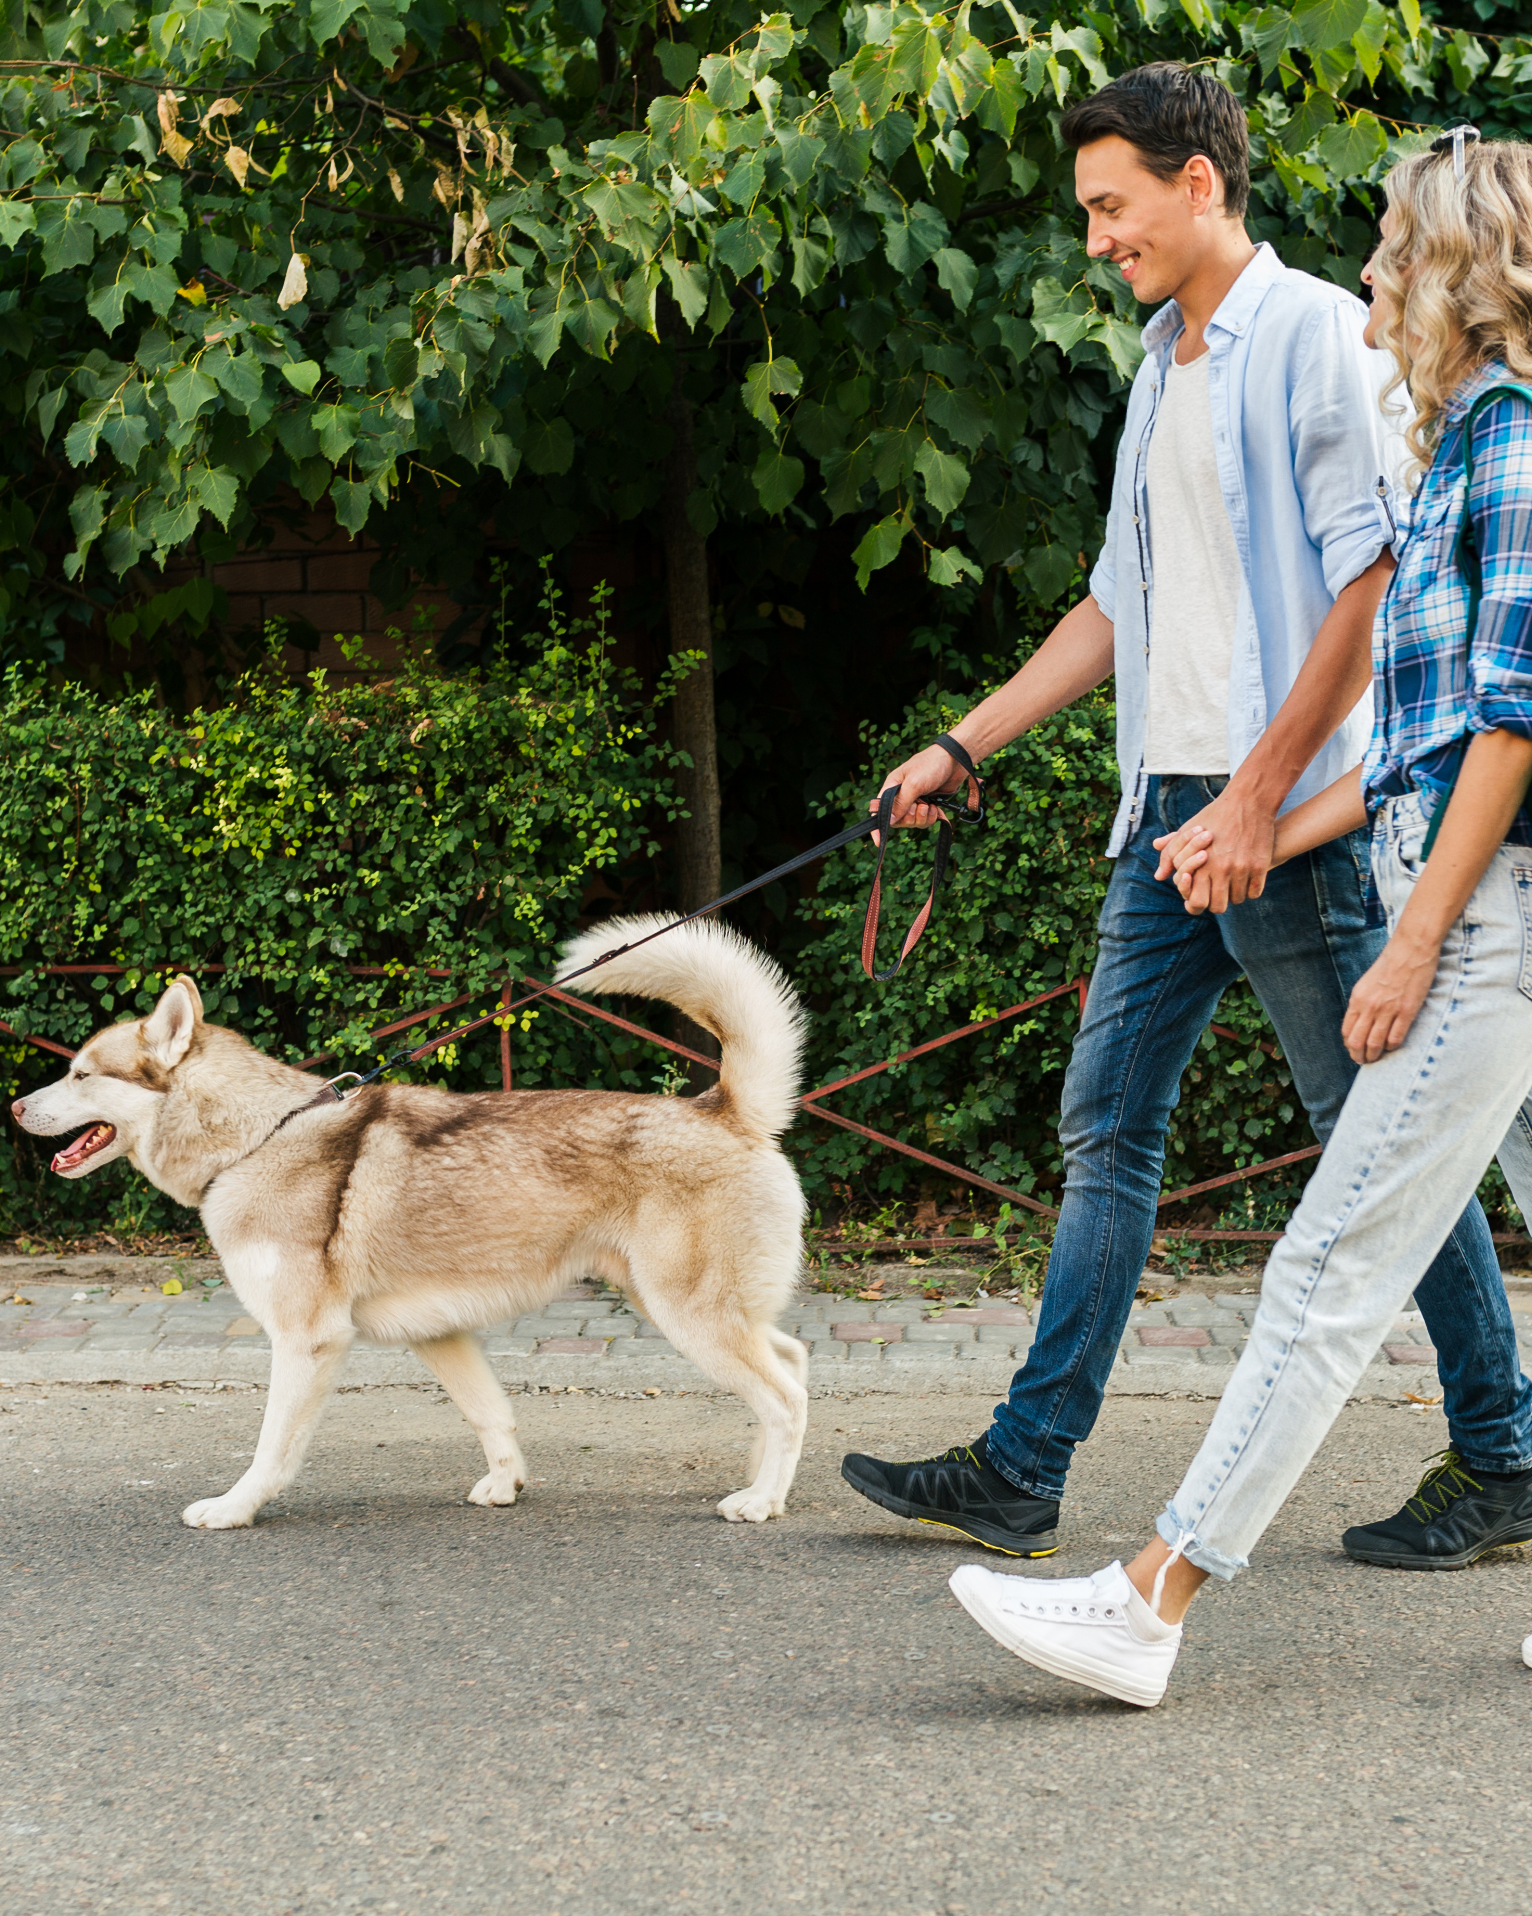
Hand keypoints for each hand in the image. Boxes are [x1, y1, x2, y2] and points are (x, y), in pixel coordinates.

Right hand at [872, 742, 969, 829]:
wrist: (955, 760)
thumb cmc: (931, 765)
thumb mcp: (913, 783)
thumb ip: (900, 803)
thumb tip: (888, 821)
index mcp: (892, 788)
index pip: (879, 811)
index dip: (878, 826)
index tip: (879, 842)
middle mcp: (901, 796)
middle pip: (898, 820)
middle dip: (910, 817)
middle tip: (919, 805)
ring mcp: (916, 801)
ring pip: (913, 822)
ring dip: (922, 817)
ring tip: (930, 805)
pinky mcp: (929, 805)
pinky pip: (925, 821)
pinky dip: (931, 817)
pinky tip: (936, 807)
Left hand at [1152, 788, 1277, 913]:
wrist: (1248, 801)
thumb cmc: (1213, 816)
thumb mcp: (1186, 831)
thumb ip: (1170, 855)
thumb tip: (1159, 876)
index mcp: (1201, 864)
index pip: (1197, 902)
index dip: (1197, 903)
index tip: (1201, 897)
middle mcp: (1221, 869)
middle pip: (1218, 906)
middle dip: (1216, 903)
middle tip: (1218, 894)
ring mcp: (1241, 868)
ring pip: (1237, 899)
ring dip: (1233, 895)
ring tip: (1232, 884)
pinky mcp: (1259, 866)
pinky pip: (1254, 892)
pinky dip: (1250, 890)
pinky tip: (1246, 880)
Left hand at [1341, 934, 1439, 1064]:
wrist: (1411, 950)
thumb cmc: (1389, 964)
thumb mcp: (1366, 983)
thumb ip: (1362, 1003)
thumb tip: (1360, 1022)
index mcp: (1357, 999)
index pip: (1347, 1031)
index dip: (1349, 1045)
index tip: (1354, 1050)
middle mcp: (1369, 1006)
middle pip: (1358, 1041)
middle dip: (1359, 1056)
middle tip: (1363, 1061)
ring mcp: (1388, 1010)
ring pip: (1375, 1043)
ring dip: (1374, 1055)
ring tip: (1376, 1059)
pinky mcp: (1407, 1011)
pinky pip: (1396, 1037)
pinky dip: (1392, 1047)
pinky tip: (1392, 1047)